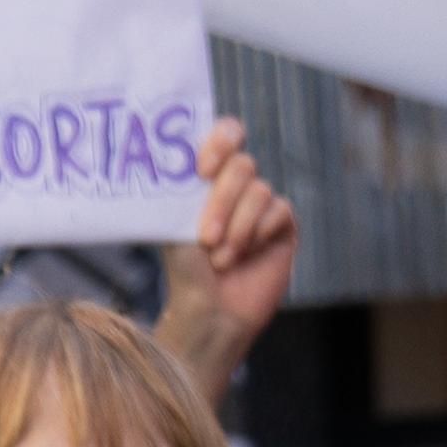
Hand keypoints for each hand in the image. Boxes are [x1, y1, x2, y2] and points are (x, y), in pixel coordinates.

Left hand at [158, 115, 297, 406]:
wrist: (208, 312)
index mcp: (210, 178)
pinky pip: (279, 210)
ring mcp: (262, 205)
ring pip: (260, 190)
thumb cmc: (185, 270)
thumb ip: (178, 188)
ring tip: (220, 259)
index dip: (219, 142)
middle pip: (243, 163)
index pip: (226, 134)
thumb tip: (164, 156)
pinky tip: (244, 257)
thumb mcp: (173, 224)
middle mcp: (238, 186)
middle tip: (205, 237)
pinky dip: (257, 233)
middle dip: (222, 200)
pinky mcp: (283, 226)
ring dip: (237, 226)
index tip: (202, 170)